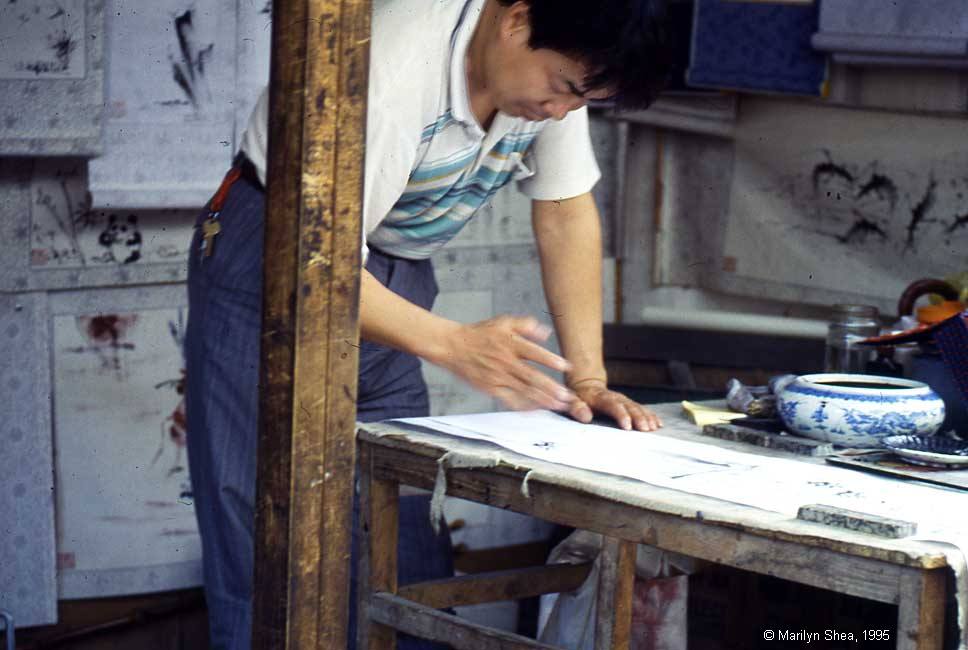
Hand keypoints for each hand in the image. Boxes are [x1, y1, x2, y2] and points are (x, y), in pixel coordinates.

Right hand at [432, 315, 576, 411]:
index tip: (566, 367)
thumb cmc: (480, 334)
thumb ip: (526, 325)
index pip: (534, 353)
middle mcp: (505, 361)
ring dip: (542, 399)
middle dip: (551, 387)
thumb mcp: (504, 322)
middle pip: (531, 376)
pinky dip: (523, 406)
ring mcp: (497, 376)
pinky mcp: (490, 388)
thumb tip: (546, 333)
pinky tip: (536, 410)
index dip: (550, 360)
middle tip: (567, 396)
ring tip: (558, 405)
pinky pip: (509, 399)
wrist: (453, 346)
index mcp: (510, 343)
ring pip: (523, 390)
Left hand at [566, 379, 661, 431]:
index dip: (621, 415)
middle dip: (639, 417)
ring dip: (647, 417)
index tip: (627, 426)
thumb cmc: (579, 398)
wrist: (587, 385)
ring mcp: (623, 400)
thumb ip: (577, 408)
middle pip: (629, 406)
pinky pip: (641, 408)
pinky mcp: (628, 403)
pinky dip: (650, 415)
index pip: (612, 405)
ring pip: (637, 407)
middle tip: (646, 429)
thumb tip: (585, 416)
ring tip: (653, 427)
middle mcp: (615, 397)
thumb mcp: (572, 401)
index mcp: (600, 397)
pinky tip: (657, 423)